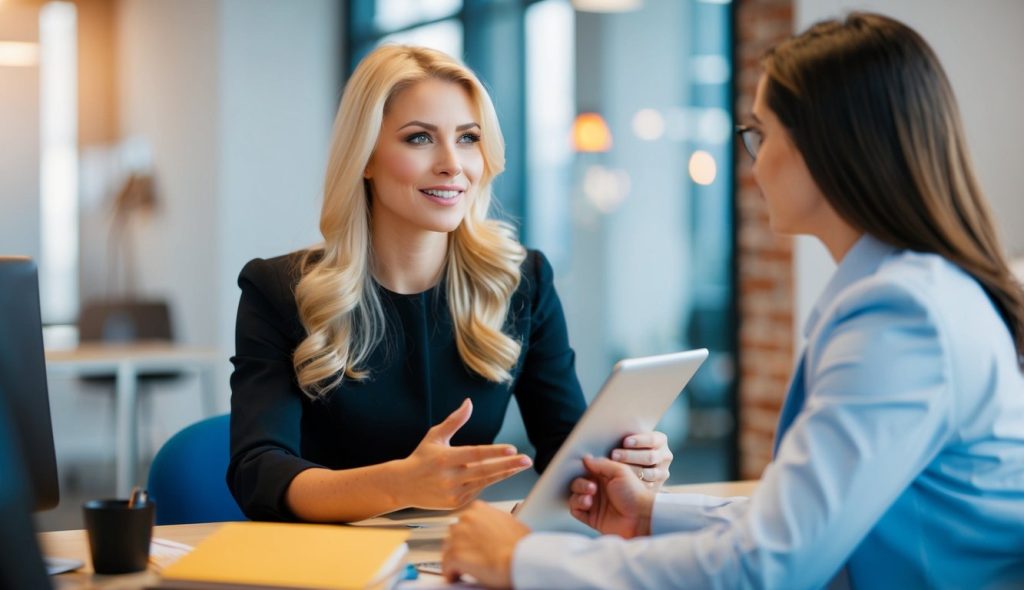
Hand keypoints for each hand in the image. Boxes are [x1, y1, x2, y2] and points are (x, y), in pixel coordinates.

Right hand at [399, 399, 532, 509]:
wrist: (403, 485)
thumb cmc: (421, 458)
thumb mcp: (435, 436)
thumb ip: (454, 420)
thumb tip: (468, 403)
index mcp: (445, 458)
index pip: (475, 454)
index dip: (495, 452)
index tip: (512, 449)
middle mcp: (449, 477)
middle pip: (485, 470)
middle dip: (508, 465)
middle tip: (526, 460)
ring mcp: (453, 492)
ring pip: (484, 482)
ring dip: (504, 473)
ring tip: (520, 466)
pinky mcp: (455, 503)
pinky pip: (477, 490)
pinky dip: (489, 481)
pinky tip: (501, 473)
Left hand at [442, 501, 529, 587]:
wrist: (521, 558)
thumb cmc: (520, 544)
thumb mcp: (509, 521)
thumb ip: (494, 522)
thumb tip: (493, 529)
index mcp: (478, 509)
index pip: (463, 520)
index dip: (467, 535)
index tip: (470, 543)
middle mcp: (465, 519)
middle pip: (453, 534)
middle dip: (459, 546)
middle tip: (468, 557)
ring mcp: (458, 536)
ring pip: (447, 550)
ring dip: (453, 560)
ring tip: (462, 569)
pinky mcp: (455, 555)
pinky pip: (446, 567)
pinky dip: (450, 573)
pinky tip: (457, 577)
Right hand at [569, 455, 654, 537]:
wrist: (641, 517)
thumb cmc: (634, 493)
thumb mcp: (620, 472)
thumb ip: (601, 464)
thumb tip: (585, 458)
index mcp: (604, 477)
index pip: (586, 471)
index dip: (582, 469)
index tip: (584, 469)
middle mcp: (598, 490)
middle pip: (577, 483)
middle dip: (580, 483)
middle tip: (592, 487)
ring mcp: (594, 504)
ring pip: (574, 496)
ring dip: (578, 494)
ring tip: (589, 498)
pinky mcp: (592, 518)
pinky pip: (575, 510)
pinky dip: (577, 505)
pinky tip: (587, 505)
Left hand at [610, 431, 672, 490]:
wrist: (633, 466)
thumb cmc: (628, 447)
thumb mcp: (631, 439)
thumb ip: (627, 435)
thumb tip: (614, 431)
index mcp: (661, 440)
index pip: (652, 440)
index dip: (639, 441)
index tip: (625, 442)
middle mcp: (665, 456)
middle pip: (650, 457)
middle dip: (630, 456)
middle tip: (614, 455)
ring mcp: (663, 472)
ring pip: (649, 473)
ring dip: (631, 470)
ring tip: (615, 467)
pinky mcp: (658, 485)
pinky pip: (647, 485)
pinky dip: (634, 482)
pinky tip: (622, 478)